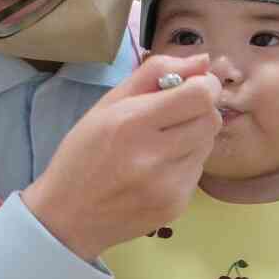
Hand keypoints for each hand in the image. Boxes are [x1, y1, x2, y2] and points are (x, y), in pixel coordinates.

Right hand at [22, 53, 221, 259]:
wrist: (67, 217)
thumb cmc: (83, 154)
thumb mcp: (107, 104)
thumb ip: (155, 74)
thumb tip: (204, 61)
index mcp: (131, 123)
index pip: (200, 96)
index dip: (204, 86)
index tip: (191, 87)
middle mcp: (153, 156)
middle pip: (211, 119)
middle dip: (201, 110)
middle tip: (174, 115)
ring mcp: (168, 185)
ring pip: (208, 144)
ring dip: (193, 136)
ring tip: (161, 144)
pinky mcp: (176, 206)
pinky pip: (198, 171)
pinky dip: (185, 163)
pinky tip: (158, 169)